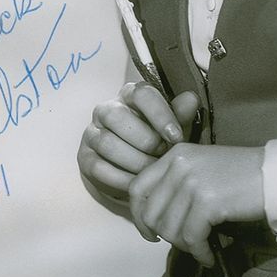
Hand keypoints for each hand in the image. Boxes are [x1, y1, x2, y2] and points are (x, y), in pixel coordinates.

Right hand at [77, 82, 200, 210]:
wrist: (137, 167)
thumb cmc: (159, 139)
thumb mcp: (173, 127)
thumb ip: (182, 114)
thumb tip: (190, 99)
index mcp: (131, 95)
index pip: (141, 94)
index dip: (159, 114)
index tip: (176, 137)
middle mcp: (107, 109)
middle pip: (116, 116)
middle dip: (144, 140)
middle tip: (163, 155)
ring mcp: (93, 133)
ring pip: (106, 142)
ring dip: (133, 160)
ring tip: (153, 171)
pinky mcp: (85, 157)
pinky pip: (97, 166)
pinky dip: (120, 178)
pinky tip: (138, 183)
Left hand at [128, 143, 264, 266]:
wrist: (276, 175)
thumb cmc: (243, 175)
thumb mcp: (202, 168)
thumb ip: (177, 183)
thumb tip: (155, 219)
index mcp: (176, 155)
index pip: (138, 187)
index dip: (139, 216)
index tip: (149, 233)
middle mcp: (180, 165)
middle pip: (151, 213)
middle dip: (165, 236)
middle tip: (184, 243)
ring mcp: (193, 182)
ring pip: (170, 229)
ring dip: (184, 246)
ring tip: (201, 247)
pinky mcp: (207, 202)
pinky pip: (192, 238)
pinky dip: (199, 252)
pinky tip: (209, 256)